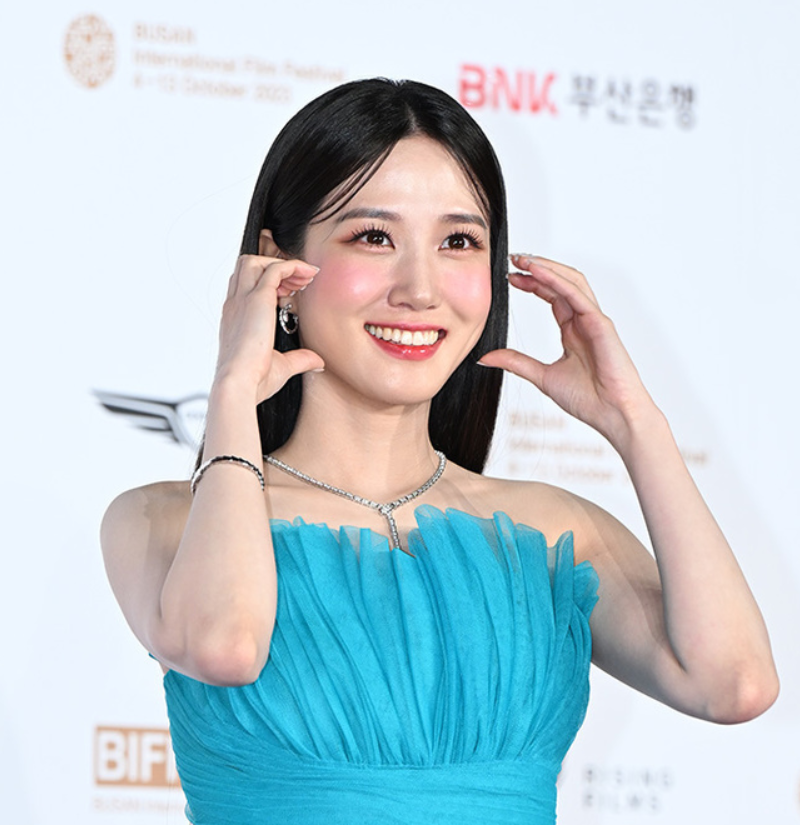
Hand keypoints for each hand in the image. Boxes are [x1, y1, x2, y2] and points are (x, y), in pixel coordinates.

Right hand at [215, 255, 323, 401]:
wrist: (239, 384)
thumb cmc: (253, 380)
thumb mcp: (281, 366)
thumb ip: (299, 359)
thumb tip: (317, 362)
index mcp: (235, 318)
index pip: (244, 286)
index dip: (268, 282)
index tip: (290, 292)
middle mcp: (236, 305)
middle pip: (247, 266)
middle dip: (273, 266)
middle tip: (298, 283)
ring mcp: (244, 299)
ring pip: (256, 261)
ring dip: (281, 263)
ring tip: (304, 277)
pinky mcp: (258, 299)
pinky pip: (276, 268)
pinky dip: (293, 266)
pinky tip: (309, 275)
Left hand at [479, 254, 654, 443]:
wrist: (614, 415)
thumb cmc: (588, 399)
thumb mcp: (541, 377)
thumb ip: (515, 362)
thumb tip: (486, 357)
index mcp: (572, 331)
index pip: (551, 296)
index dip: (531, 283)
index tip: (508, 277)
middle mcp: (584, 321)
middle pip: (560, 283)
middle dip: (537, 268)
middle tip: (512, 260)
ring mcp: (594, 320)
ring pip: (571, 281)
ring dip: (547, 267)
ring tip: (523, 259)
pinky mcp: (600, 324)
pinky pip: (577, 295)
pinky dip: (557, 280)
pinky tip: (538, 272)